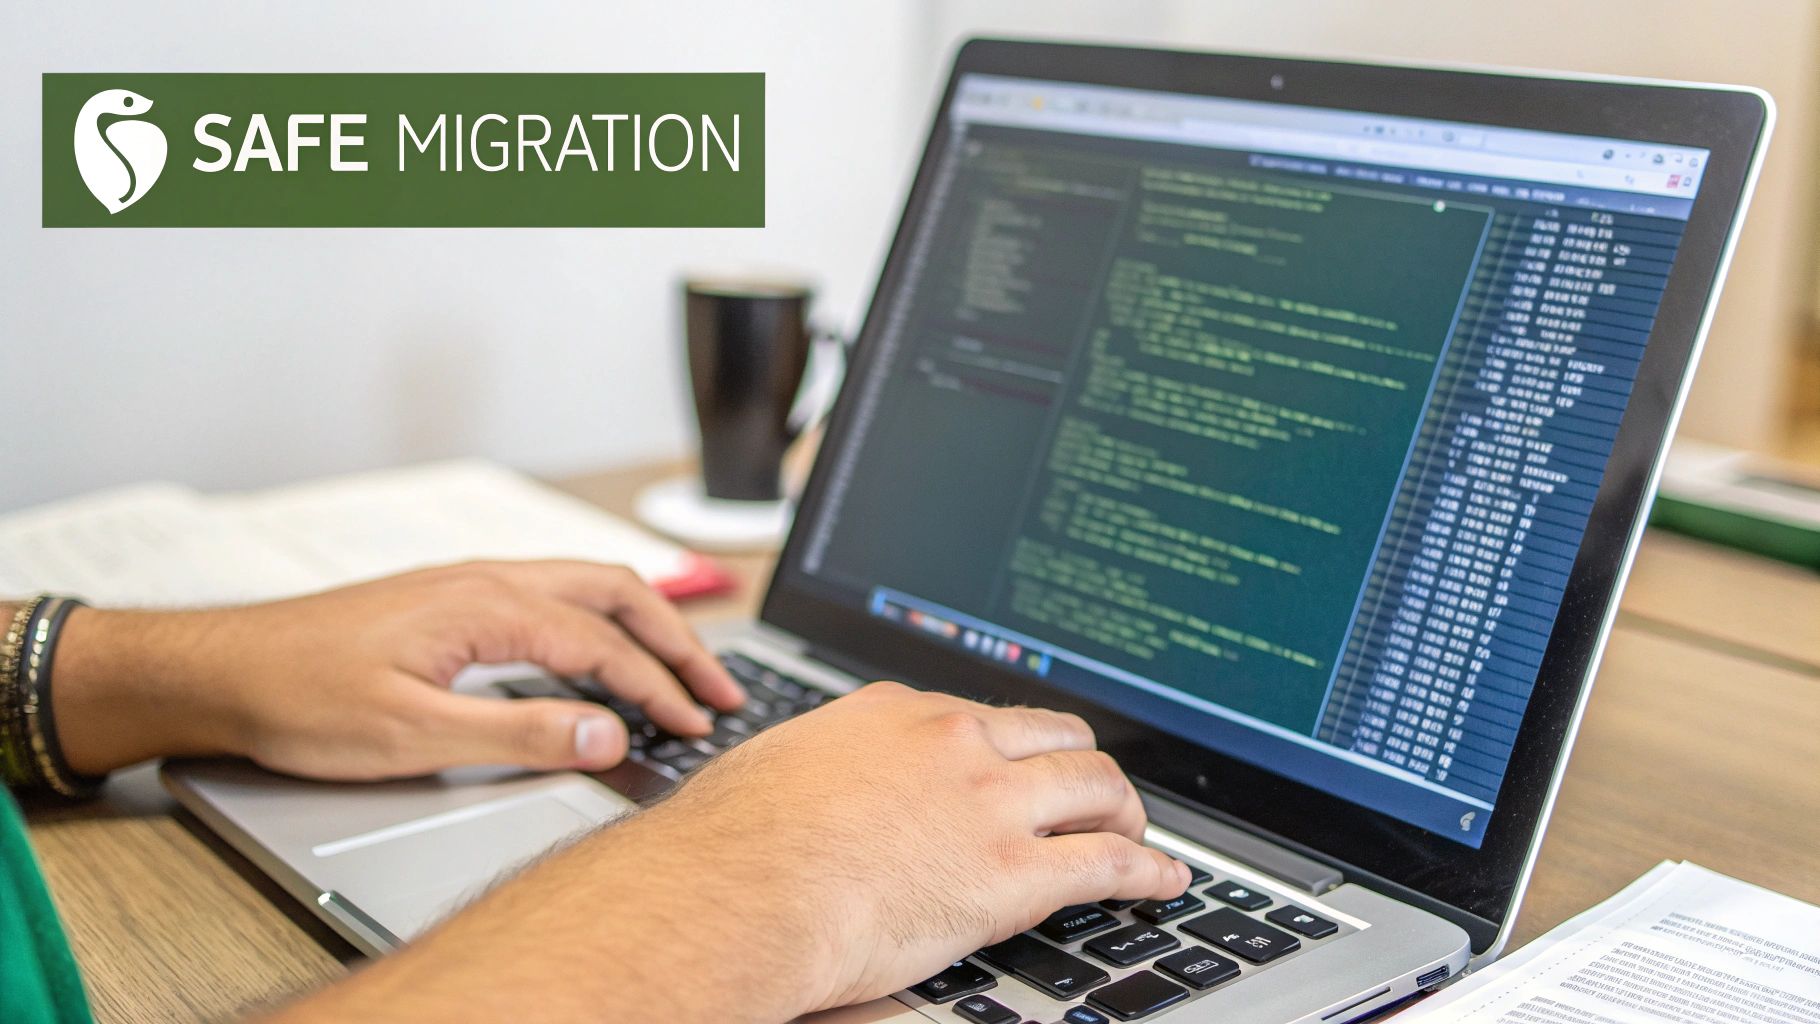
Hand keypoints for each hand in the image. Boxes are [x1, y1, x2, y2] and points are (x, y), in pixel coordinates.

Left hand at [51, 560, 742, 778]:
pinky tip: (599, 654)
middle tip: (720, 687)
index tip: (697, 725)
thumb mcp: (414, 734)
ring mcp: (470, 584)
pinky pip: (555, 595)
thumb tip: (606, 733)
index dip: (659, 688)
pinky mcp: (453, 600)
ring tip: (681, 668)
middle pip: (616, 593)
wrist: (224, 667)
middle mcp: (488, 580)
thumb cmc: (301, 695)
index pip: (604, 645)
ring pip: (588, 586)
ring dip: (644, 625)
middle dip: (679, 641)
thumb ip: (519, 732)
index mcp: (489, 605)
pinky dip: (602, 622)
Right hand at [623, 681, 1190, 1015]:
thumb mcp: (776, 770)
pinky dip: (1148, 870)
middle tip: (1094, 795)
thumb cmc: (730, 844)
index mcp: (896, 715)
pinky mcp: (1011, 873)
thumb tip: (810, 786)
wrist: (737, 891)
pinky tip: (1164, 880)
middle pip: (1056, 737)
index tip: (1021, 764)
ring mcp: (988, 804)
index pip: (983, 718)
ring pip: (1095, 786)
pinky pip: (1108, 863)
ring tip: (1136, 833)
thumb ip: (819, 769)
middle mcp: (953, 743)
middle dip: (1083, 767)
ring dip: (1125, 810)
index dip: (1013, 747)